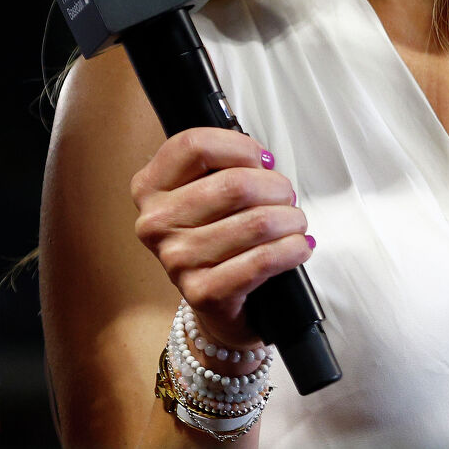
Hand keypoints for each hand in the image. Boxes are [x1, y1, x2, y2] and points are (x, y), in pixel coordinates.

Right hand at [130, 127, 311, 349]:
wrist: (214, 301)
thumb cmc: (214, 236)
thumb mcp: (202, 192)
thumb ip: (223, 166)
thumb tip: (264, 161)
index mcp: (150, 187)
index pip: (194, 146)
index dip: (239, 147)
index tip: (262, 160)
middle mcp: (156, 222)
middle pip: (234, 184)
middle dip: (275, 186)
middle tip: (286, 195)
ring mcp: (177, 259)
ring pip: (256, 222)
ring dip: (290, 219)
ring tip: (295, 222)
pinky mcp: (203, 292)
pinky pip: (262, 260)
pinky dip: (291, 249)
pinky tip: (298, 246)